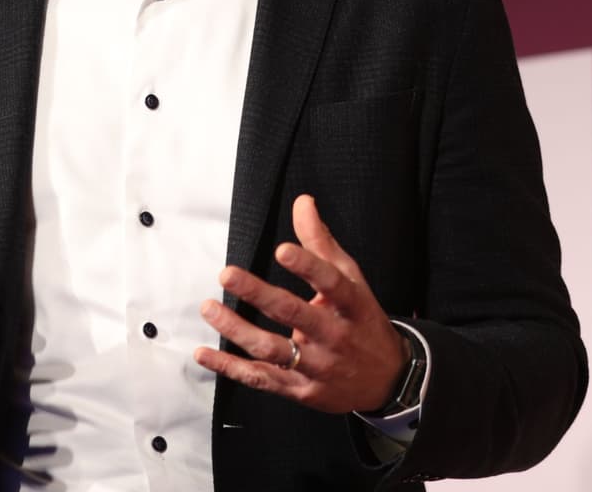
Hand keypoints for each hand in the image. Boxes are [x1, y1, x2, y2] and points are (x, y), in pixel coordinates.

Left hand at [195, 194, 406, 413]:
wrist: (387, 380)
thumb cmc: (362, 321)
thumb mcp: (351, 280)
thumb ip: (321, 242)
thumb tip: (302, 203)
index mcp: (351, 305)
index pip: (331, 282)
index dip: (307, 265)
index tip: (282, 249)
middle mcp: (334, 336)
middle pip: (294, 315)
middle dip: (258, 294)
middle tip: (227, 274)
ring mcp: (317, 366)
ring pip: (272, 349)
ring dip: (237, 330)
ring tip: (209, 308)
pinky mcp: (300, 389)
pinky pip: (261, 378)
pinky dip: (230, 368)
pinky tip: (205, 353)